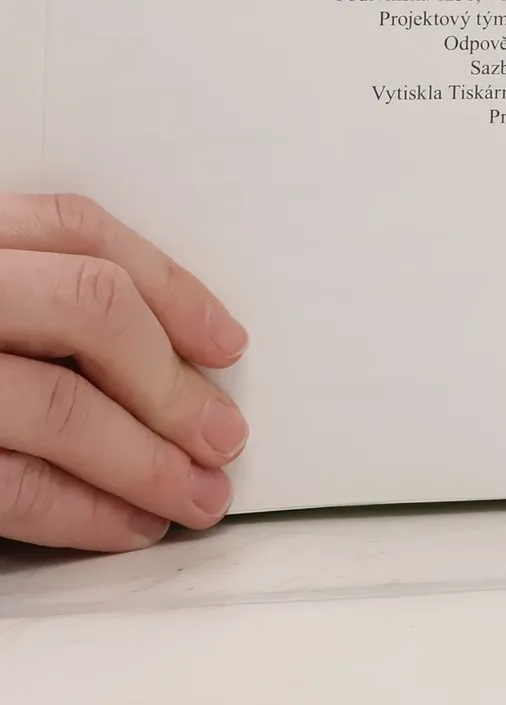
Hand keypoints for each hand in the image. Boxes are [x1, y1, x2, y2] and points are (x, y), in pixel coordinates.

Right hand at [0, 194, 247, 550]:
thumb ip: (42, 294)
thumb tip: (171, 349)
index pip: (84, 235)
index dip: (172, 289)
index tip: (230, 342)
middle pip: (93, 310)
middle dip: (172, 381)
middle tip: (227, 435)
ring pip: (61, 407)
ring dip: (146, 462)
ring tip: (197, 496)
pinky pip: (10, 484)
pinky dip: (80, 512)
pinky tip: (128, 525)